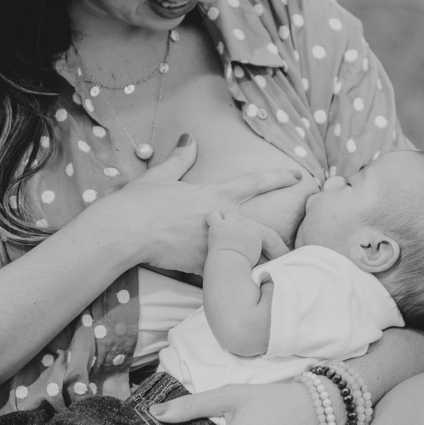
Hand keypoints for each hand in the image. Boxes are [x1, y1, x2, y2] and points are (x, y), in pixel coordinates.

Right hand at [97, 135, 300, 273]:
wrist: (125, 232)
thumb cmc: (140, 202)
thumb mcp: (161, 176)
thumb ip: (180, 158)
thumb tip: (189, 138)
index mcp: (214, 195)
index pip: (255, 183)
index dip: (278, 177)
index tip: (298, 176)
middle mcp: (220, 219)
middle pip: (262, 231)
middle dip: (279, 241)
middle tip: (289, 249)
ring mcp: (213, 245)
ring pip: (245, 256)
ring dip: (254, 263)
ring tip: (268, 273)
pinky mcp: (202, 267)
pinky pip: (221, 273)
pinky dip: (226, 277)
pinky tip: (232, 286)